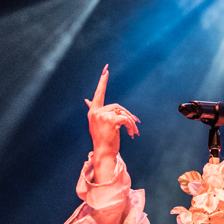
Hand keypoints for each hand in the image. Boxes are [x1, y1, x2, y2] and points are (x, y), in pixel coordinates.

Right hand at [85, 65, 139, 180]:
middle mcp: (96, 112)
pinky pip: (126, 118)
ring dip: (131, 122)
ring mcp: (103, 115)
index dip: (103, 82)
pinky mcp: (111, 120)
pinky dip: (131, 126)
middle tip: (136, 123)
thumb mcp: (97, 124)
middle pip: (117, 106)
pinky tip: (132, 134)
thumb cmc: (103, 140)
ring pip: (123, 113)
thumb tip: (86, 99)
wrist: (104, 153)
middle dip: (128, 115)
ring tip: (134, 132)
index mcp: (93, 112)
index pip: (98, 94)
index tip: (106, 70)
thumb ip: (94, 110)